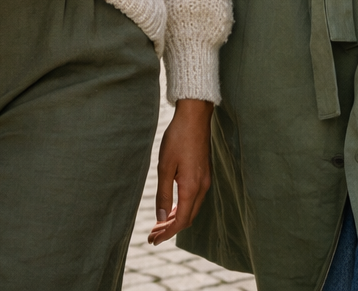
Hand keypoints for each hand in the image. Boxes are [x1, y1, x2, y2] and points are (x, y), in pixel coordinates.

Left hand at [149, 99, 213, 243]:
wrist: (194, 116)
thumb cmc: (177, 138)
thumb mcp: (165, 166)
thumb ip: (163, 193)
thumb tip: (160, 218)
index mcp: (191, 187)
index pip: (181, 220)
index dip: (168, 233)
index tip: (153, 240)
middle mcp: (202, 186)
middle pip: (188, 217)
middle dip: (170, 228)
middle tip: (152, 235)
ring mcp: (205, 180)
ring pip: (191, 208)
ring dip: (176, 218)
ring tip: (159, 224)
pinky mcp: (204, 173)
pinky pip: (194, 198)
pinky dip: (182, 207)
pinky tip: (171, 207)